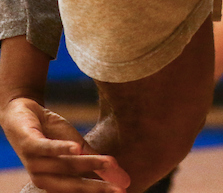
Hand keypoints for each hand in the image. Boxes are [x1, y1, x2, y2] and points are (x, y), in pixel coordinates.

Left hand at [0, 97, 129, 192]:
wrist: (22, 113)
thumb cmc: (51, 134)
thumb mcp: (80, 148)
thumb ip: (98, 164)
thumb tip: (125, 180)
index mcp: (54, 180)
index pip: (79, 189)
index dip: (100, 190)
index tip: (122, 192)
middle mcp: (42, 175)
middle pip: (72, 183)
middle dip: (96, 186)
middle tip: (118, 189)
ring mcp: (34, 160)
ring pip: (64, 164)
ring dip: (87, 163)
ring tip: (110, 162)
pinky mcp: (28, 144)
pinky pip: (45, 148)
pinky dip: (61, 149)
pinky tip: (76, 147)